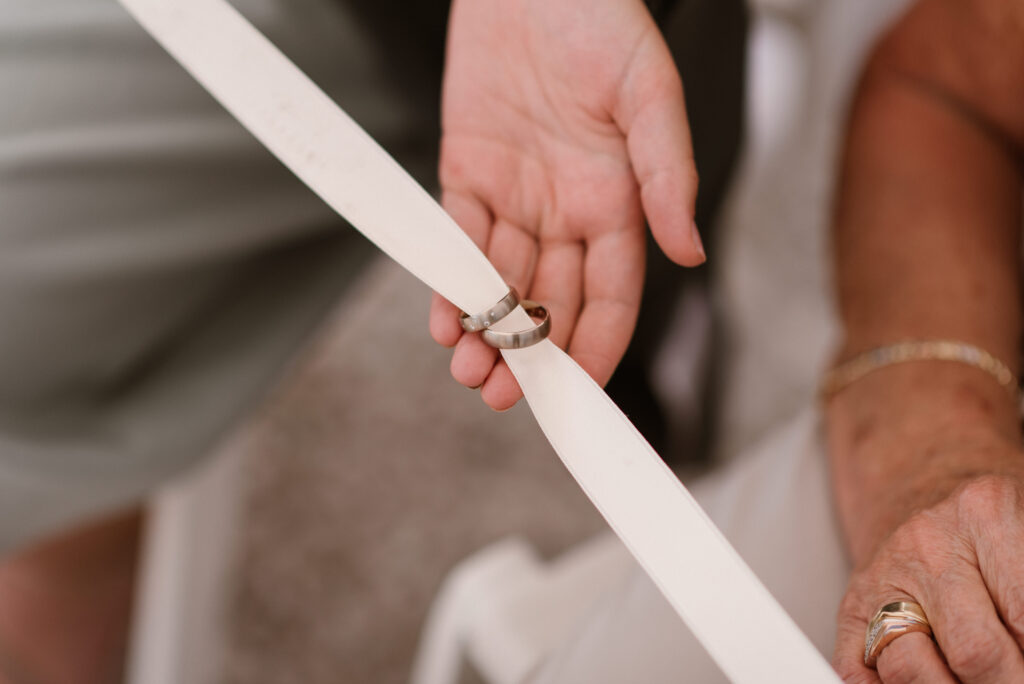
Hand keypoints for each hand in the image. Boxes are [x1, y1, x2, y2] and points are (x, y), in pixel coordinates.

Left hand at [429, 0, 704, 409]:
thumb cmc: (600, 19)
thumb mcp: (650, 94)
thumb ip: (668, 174)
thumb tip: (690, 252)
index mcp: (618, 201)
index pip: (612, 294)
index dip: (596, 346)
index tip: (577, 391)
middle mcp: (567, 210)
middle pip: (552, 300)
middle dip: (531, 351)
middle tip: (508, 394)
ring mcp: (516, 196)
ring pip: (501, 281)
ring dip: (485, 328)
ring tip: (471, 369)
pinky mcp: (467, 174)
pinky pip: (457, 239)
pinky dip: (449, 280)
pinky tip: (445, 318)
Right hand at [833, 466, 1023, 682]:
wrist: (924, 481)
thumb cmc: (994, 516)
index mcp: (985, 512)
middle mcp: (925, 544)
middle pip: (976, 651)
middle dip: (1005, 681)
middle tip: (1013, 678)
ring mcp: (880, 578)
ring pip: (909, 670)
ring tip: (975, 681)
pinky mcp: (851, 609)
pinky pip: (856, 675)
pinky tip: (923, 681)